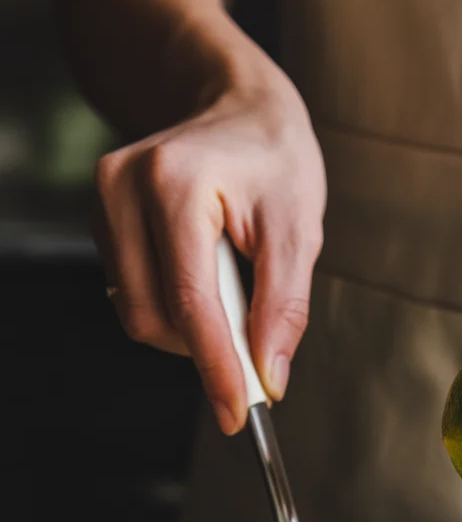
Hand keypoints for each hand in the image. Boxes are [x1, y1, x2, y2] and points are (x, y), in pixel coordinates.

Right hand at [95, 55, 325, 433]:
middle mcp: (123, 189)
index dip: (216, 368)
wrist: (236, 108)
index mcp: (176, 185)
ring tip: (232, 289)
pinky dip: (173, 307)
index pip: (191, 304)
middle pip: (152, 317)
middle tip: (254, 342)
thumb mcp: (298, 230)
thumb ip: (284, 308)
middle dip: (204, 348)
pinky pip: (132, 294)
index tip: (237, 414)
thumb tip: (268, 377)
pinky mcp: (102, 220)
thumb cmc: (274, 160)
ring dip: (189, 328)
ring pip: (137, 312)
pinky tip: (204, 277)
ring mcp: (104, 203)